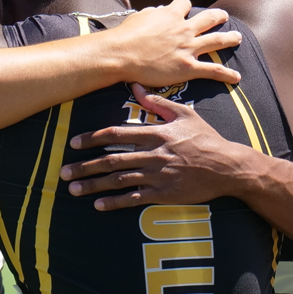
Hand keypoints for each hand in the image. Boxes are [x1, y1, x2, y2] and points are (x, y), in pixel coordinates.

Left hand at [59, 84, 249, 209]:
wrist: (229, 167)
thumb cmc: (206, 139)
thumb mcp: (185, 115)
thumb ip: (158, 103)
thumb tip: (136, 88)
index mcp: (155, 133)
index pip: (116, 134)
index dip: (93, 138)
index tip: (74, 143)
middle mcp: (153, 154)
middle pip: (111, 160)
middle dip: (84, 166)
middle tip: (63, 171)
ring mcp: (158, 175)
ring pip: (119, 180)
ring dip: (94, 185)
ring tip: (73, 190)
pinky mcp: (165, 194)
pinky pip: (135, 199)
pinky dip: (115, 203)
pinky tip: (99, 205)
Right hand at [104, 0, 242, 86]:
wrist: (121, 55)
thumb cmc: (125, 36)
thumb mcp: (138, 17)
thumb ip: (152, 13)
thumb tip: (159, 11)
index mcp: (170, 15)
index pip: (184, 4)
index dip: (184, 6)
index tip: (183, 9)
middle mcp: (183, 29)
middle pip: (208, 18)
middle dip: (218, 16)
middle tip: (224, 16)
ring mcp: (188, 48)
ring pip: (217, 40)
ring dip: (229, 38)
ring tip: (237, 37)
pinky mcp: (188, 68)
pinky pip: (213, 70)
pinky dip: (226, 74)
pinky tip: (236, 77)